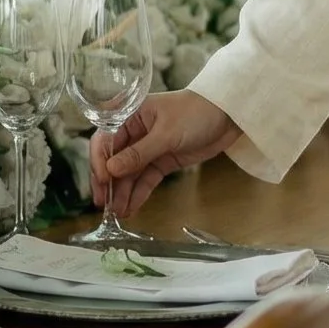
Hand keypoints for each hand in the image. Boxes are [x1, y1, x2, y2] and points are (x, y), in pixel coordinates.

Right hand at [91, 91, 240, 219]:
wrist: (228, 116)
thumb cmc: (195, 113)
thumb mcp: (166, 133)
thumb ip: (139, 152)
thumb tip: (111, 170)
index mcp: (130, 115)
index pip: (105, 138)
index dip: (100, 160)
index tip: (103, 180)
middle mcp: (135, 132)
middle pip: (113, 159)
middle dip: (108, 182)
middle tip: (104, 204)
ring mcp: (148, 148)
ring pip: (128, 173)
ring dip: (122, 192)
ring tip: (118, 213)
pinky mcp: (161, 161)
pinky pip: (144, 180)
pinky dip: (137, 193)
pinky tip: (130, 208)